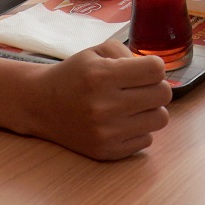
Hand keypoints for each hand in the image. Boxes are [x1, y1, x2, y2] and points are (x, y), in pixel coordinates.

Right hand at [30, 39, 172, 160]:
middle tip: (140, 87)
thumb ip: (128, 55)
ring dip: (151, 110)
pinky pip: (147, 140)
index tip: (144, 69)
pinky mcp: (106, 152)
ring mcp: (106, 133)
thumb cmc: (74, 75)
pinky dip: (139, 130)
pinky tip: (122, 122)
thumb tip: (157, 73)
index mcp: (101, 77)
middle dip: (155, 87)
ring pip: (161, 119)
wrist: (41, 105)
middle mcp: (104, 107)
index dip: (154, 67)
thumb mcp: (96, 52)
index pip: (156, 71)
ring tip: (133, 105)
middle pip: (163, 95)